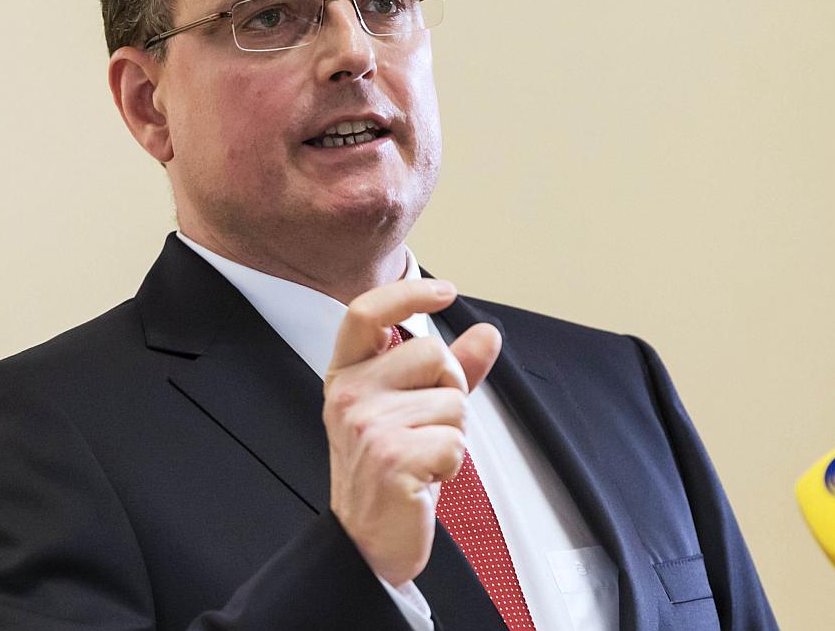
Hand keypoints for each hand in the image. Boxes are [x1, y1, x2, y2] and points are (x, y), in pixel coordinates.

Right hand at [323, 278, 500, 585]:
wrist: (367, 542)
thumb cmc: (389, 471)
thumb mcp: (413, 410)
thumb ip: (450, 370)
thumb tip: (487, 334)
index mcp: (347, 376)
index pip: (366, 312)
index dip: (407, 292)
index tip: (445, 292)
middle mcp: (349, 395)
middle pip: (434, 354)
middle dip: (451, 390)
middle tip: (427, 427)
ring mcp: (367, 426)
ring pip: (453, 401)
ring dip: (453, 432)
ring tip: (422, 457)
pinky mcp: (391, 459)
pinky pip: (455, 441)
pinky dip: (452, 463)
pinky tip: (425, 478)